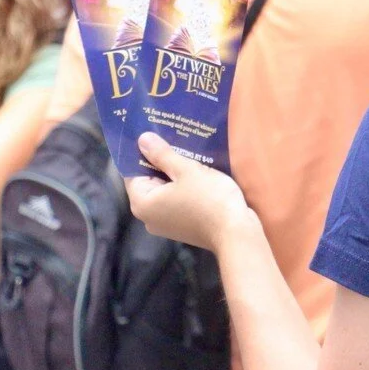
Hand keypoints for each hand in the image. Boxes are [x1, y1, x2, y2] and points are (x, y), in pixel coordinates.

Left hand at [124, 133, 252, 251]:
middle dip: (162, 163)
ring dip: (175, 176)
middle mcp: (148, 217)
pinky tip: (198, 176)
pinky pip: (176, 202)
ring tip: (190, 155)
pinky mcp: (182, 228)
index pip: (132, 172)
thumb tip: (142, 139)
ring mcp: (165, 225)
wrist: (236, 233)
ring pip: (165, 192)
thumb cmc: (209, 199)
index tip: (156, 136)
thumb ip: (163, 154)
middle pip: (149, 183)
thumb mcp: (187, 170)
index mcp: (142, 203)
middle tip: (176, 141)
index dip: (144, 154)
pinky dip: (183, 190)